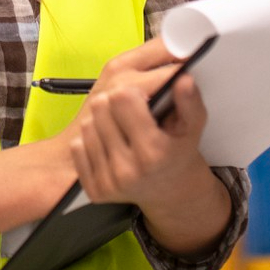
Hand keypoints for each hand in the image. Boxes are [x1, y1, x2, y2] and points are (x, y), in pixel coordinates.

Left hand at [62, 38, 212, 214]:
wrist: (171, 190)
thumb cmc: (179, 150)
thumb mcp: (192, 125)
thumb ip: (190, 100)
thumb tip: (183, 79)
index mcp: (153, 152)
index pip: (122, 98)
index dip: (132, 91)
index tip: (142, 95)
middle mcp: (128, 171)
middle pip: (100, 106)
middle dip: (115, 102)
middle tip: (130, 110)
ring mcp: (108, 182)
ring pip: (87, 124)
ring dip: (102, 120)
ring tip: (122, 127)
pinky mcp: (94, 189)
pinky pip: (77, 146)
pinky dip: (92, 140)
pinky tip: (110, 144)